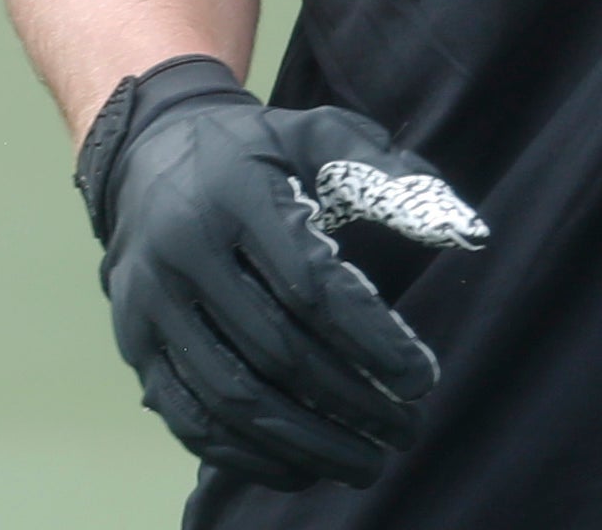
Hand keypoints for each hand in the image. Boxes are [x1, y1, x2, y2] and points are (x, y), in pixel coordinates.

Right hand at [78, 57, 484, 489]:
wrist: (149, 152)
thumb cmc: (259, 149)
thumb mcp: (324, 134)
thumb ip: (394, 177)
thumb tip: (468, 231)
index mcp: (237, 197)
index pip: (311, 286)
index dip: (371, 340)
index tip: (421, 379)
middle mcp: (184, 254)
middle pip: (276, 350)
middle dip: (349, 401)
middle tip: (406, 429)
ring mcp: (151, 305)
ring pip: (230, 397)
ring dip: (305, 442)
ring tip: (366, 462)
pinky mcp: (134, 344)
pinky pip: (188, 417)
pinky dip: (246, 453)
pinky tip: (300, 466)